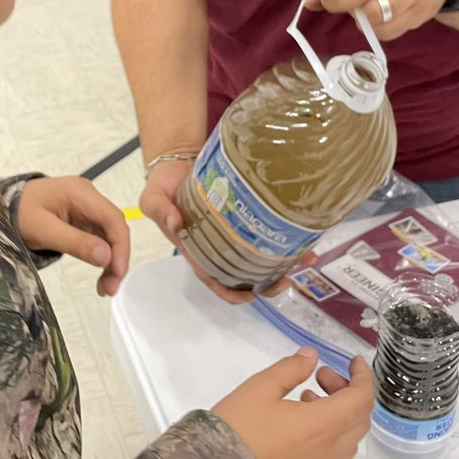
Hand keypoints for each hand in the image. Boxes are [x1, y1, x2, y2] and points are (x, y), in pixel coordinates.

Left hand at [17, 177, 129, 296]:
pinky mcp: (83, 220)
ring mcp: (87, 208)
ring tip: (106, 288)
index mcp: (81, 192)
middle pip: (114, 228)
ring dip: (111, 262)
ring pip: (109, 236)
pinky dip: (102, 258)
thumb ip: (75, 242)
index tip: (118, 272)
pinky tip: (101, 276)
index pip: (112, 218)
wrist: (4, 206)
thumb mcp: (43, 230)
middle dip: (117, 258)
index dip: (120, 246)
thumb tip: (106, 257)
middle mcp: (89, 197)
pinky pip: (99, 239)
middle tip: (111, 287)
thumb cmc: (20, 213)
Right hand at [141, 161, 314, 304]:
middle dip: (266, 283)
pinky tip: (303, 234)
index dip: (230, 292)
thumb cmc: (163, 184)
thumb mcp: (153, 198)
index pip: (212, 277)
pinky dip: (285, 234)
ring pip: (260, 253)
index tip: (248, 297)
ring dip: (282, 261)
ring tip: (304, 259)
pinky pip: (265, 228)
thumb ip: (161, 210)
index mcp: (195, 248)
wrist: (177, 161)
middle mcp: (218, 244)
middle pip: (243, 273)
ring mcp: (233, 230)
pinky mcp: (245, 213)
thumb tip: (174, 222)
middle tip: (286, 282)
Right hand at [213, 349, 373, 458]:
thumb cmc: (238, 431)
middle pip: (359, 419)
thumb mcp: (260, 389)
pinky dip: (329, 435)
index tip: (354, 362)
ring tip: (307, 399)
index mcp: (323, 426)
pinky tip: (300, 427)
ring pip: (348, 440)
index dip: (363, 376)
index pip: (361, 399)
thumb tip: (311, 357)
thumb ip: (290, 369)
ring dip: (339, 414)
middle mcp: (330, 453)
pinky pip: (333, 458)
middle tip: (321, 377)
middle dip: (347, 392)